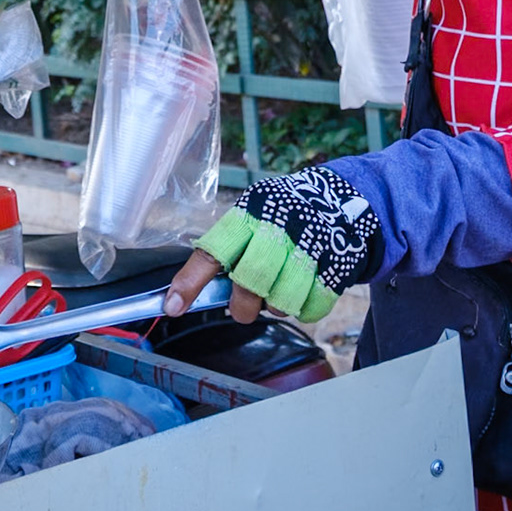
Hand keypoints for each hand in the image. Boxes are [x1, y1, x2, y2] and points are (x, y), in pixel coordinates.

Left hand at [162, 166, 383, 325]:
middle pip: (250, 282)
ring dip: (276, 306)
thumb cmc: (279, 216)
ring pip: (282, 301)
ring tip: (278, 291)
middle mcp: (279, 227)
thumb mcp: (251, 215)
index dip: (190, 282)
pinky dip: (303, 309)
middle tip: (243, 306)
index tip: (173, 306)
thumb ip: (227, 250)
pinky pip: (312, 308)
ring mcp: (310, 247)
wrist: (338, 201)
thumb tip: (189, 293)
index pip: (213, 251)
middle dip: (243, 305)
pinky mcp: (336, 266)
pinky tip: (303, 291)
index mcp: (249, 214)